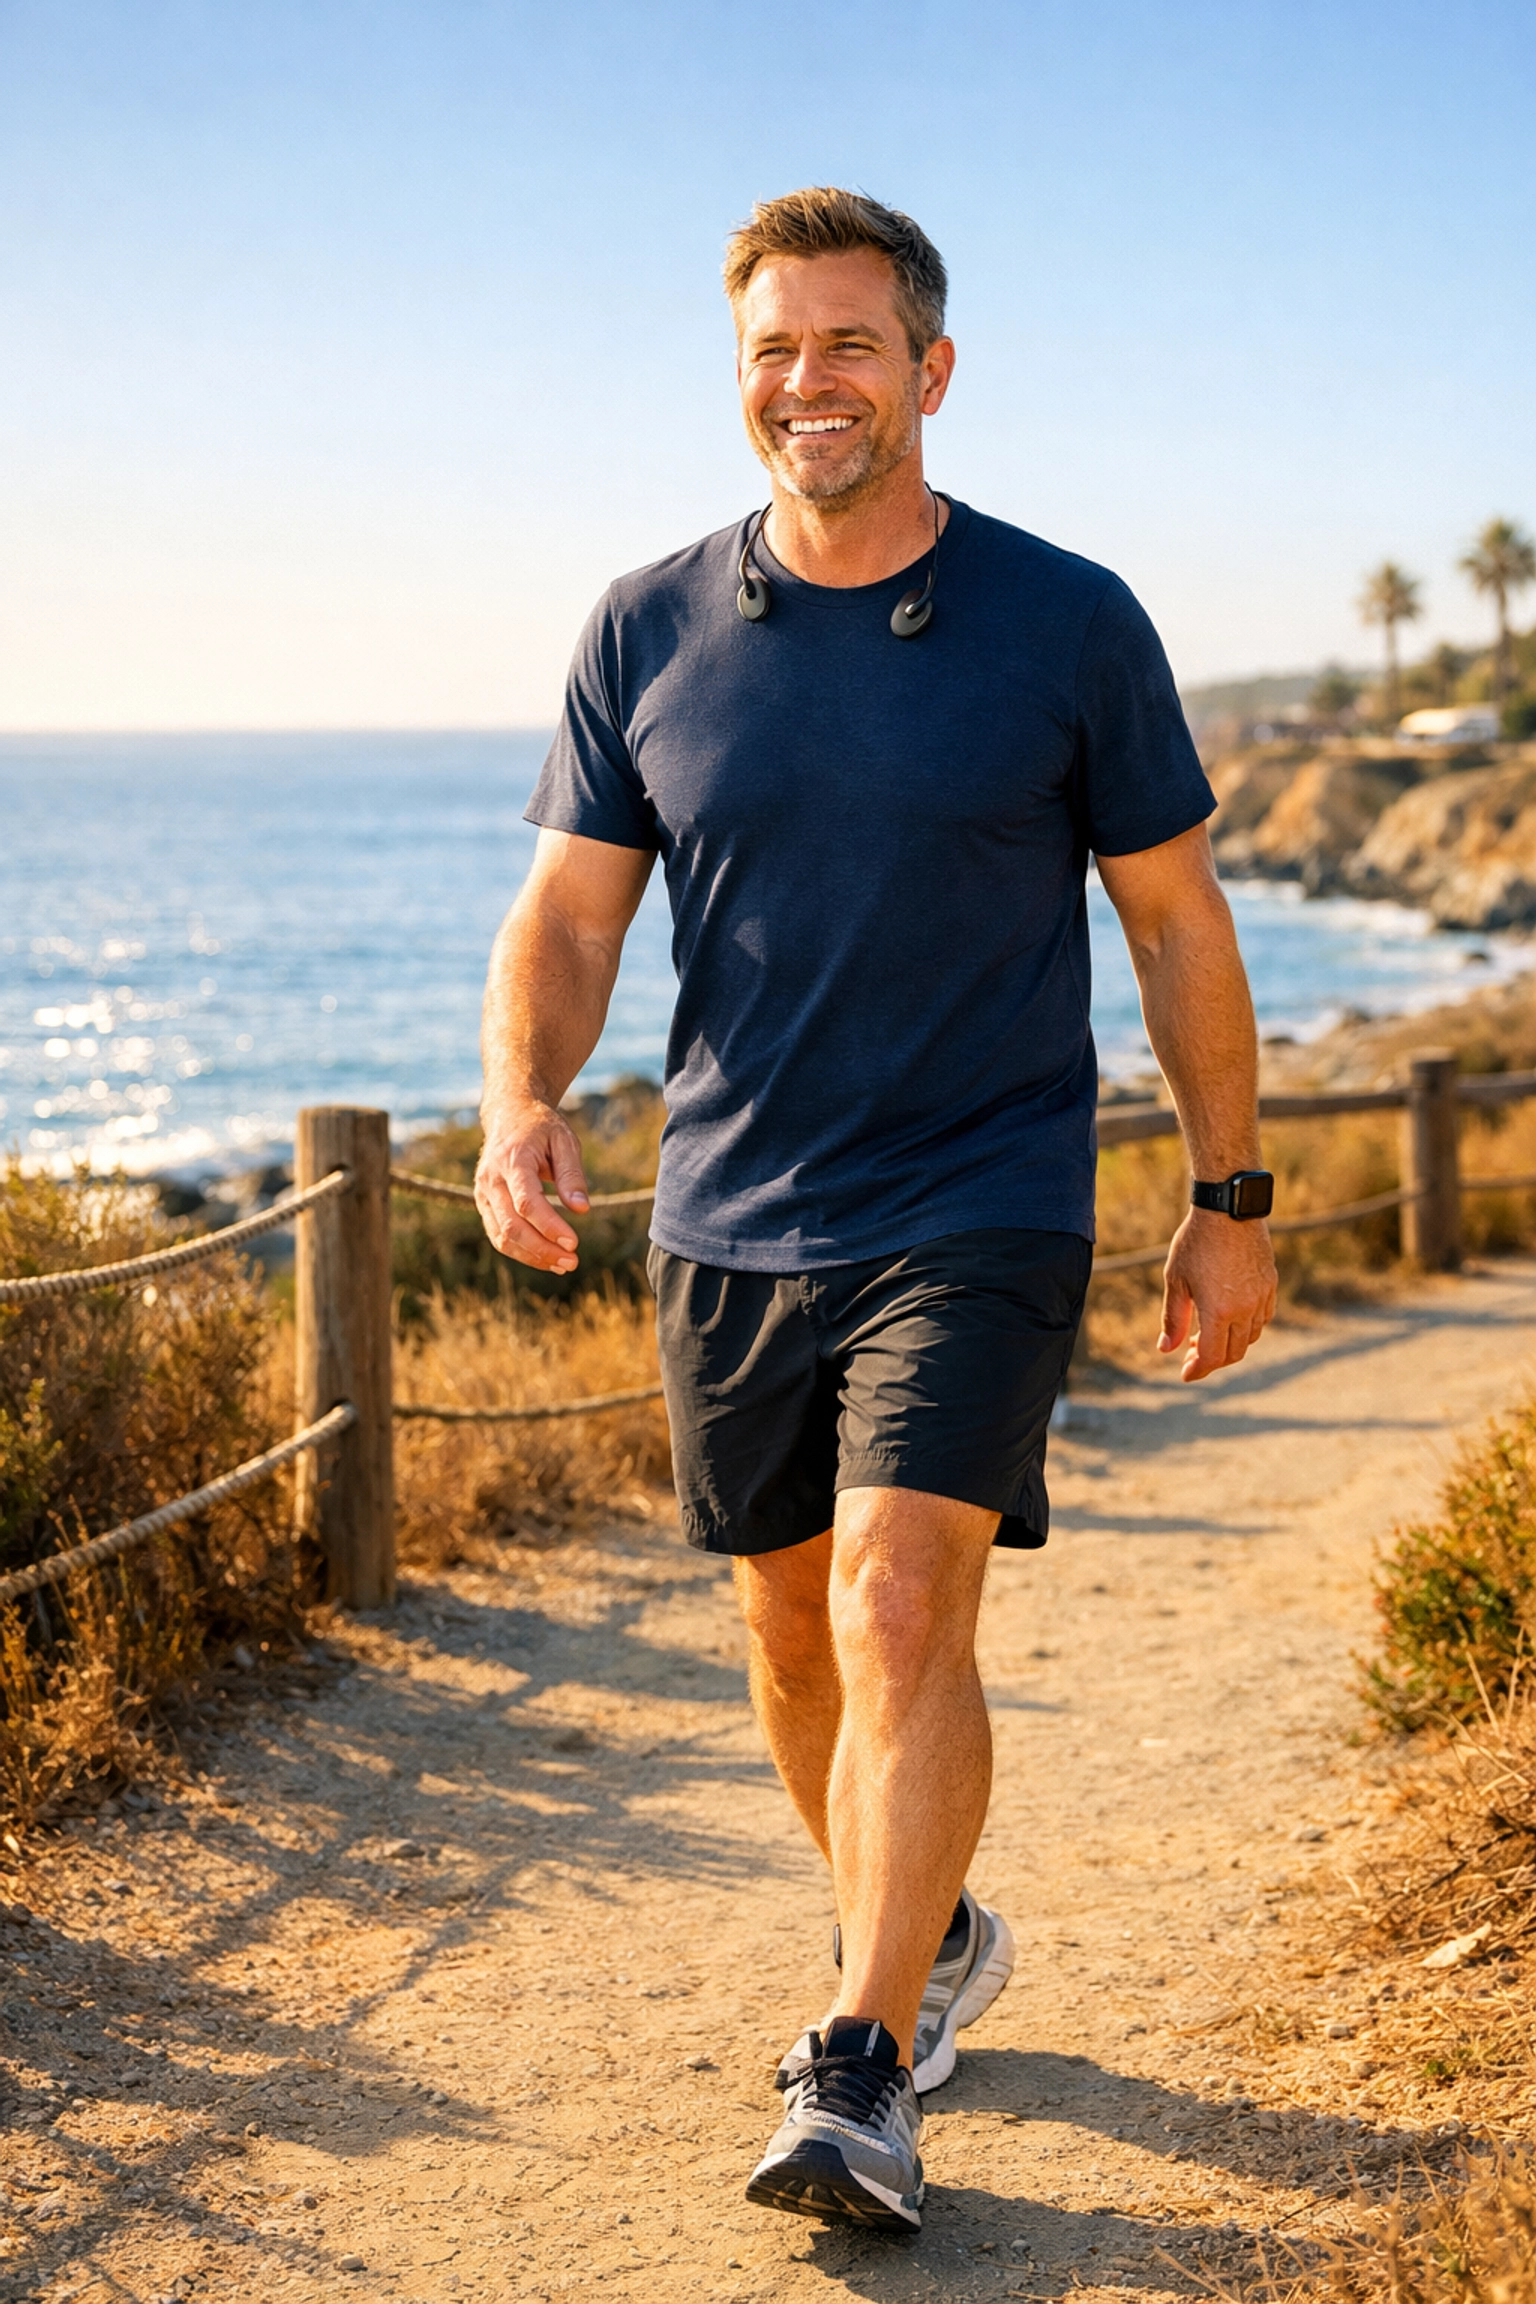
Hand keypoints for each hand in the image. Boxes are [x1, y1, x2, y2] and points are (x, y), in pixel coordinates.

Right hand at [474, 1101, 591, 1273]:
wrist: (509, 1113)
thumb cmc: (541, 1127)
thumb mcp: (564, 1140)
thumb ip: (572, 1175)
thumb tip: (582, 1210)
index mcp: (512, 1160)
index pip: (527, 1202)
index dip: (549, 1226)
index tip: (574, 1243)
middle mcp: (491, 1179)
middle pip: (512, 1225)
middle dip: (542, 1249)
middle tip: (572, 1262)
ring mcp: (483, 1193)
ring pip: (502, 1237)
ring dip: (532, 1256)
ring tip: (562, 1265)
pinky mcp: (484, 1204)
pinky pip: (498, 1235)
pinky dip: (521, 1252)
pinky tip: (546, 1259)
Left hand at [1158, 1209, 1276, 1381]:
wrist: (1228, 1208)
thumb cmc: (1195, 1242)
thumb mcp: (1176, 1280)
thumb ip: (1172, 1318)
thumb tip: (1166, 1349)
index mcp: (1218, 1311)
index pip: (1211, 1356)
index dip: (1197, 1370)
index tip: (1185, 1375)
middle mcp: (1245, 1309)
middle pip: (1233, 1353)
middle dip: (1211, 1360)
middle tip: (1190, 1355)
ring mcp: (1262, 1297)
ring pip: (1250, 1337)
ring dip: (1230, 1344)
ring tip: (1206, 1335)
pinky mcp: (1270, 1284)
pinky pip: (1263, 1318)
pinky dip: (1248, 1328)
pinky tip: (1230, 1319)